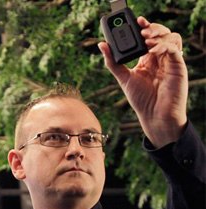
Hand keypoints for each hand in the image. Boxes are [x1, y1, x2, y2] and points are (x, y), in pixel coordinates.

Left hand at [98, 17, 187, 147]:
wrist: (153, 115)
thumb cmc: (141, 99)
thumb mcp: (124, 78)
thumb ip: (113, 62)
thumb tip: (102, 45)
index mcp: (147, 60)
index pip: (147, 38)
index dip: (143, 28)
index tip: (135, 21)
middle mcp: (159, 59)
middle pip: (161, 34)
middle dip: (151, 28)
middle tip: (141, 29)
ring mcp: (169, 62)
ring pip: (171, 38)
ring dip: (159, 35)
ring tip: (146, 39)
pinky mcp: (178, 67)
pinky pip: (174, 49)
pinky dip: (164, 46)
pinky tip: (152, 50)